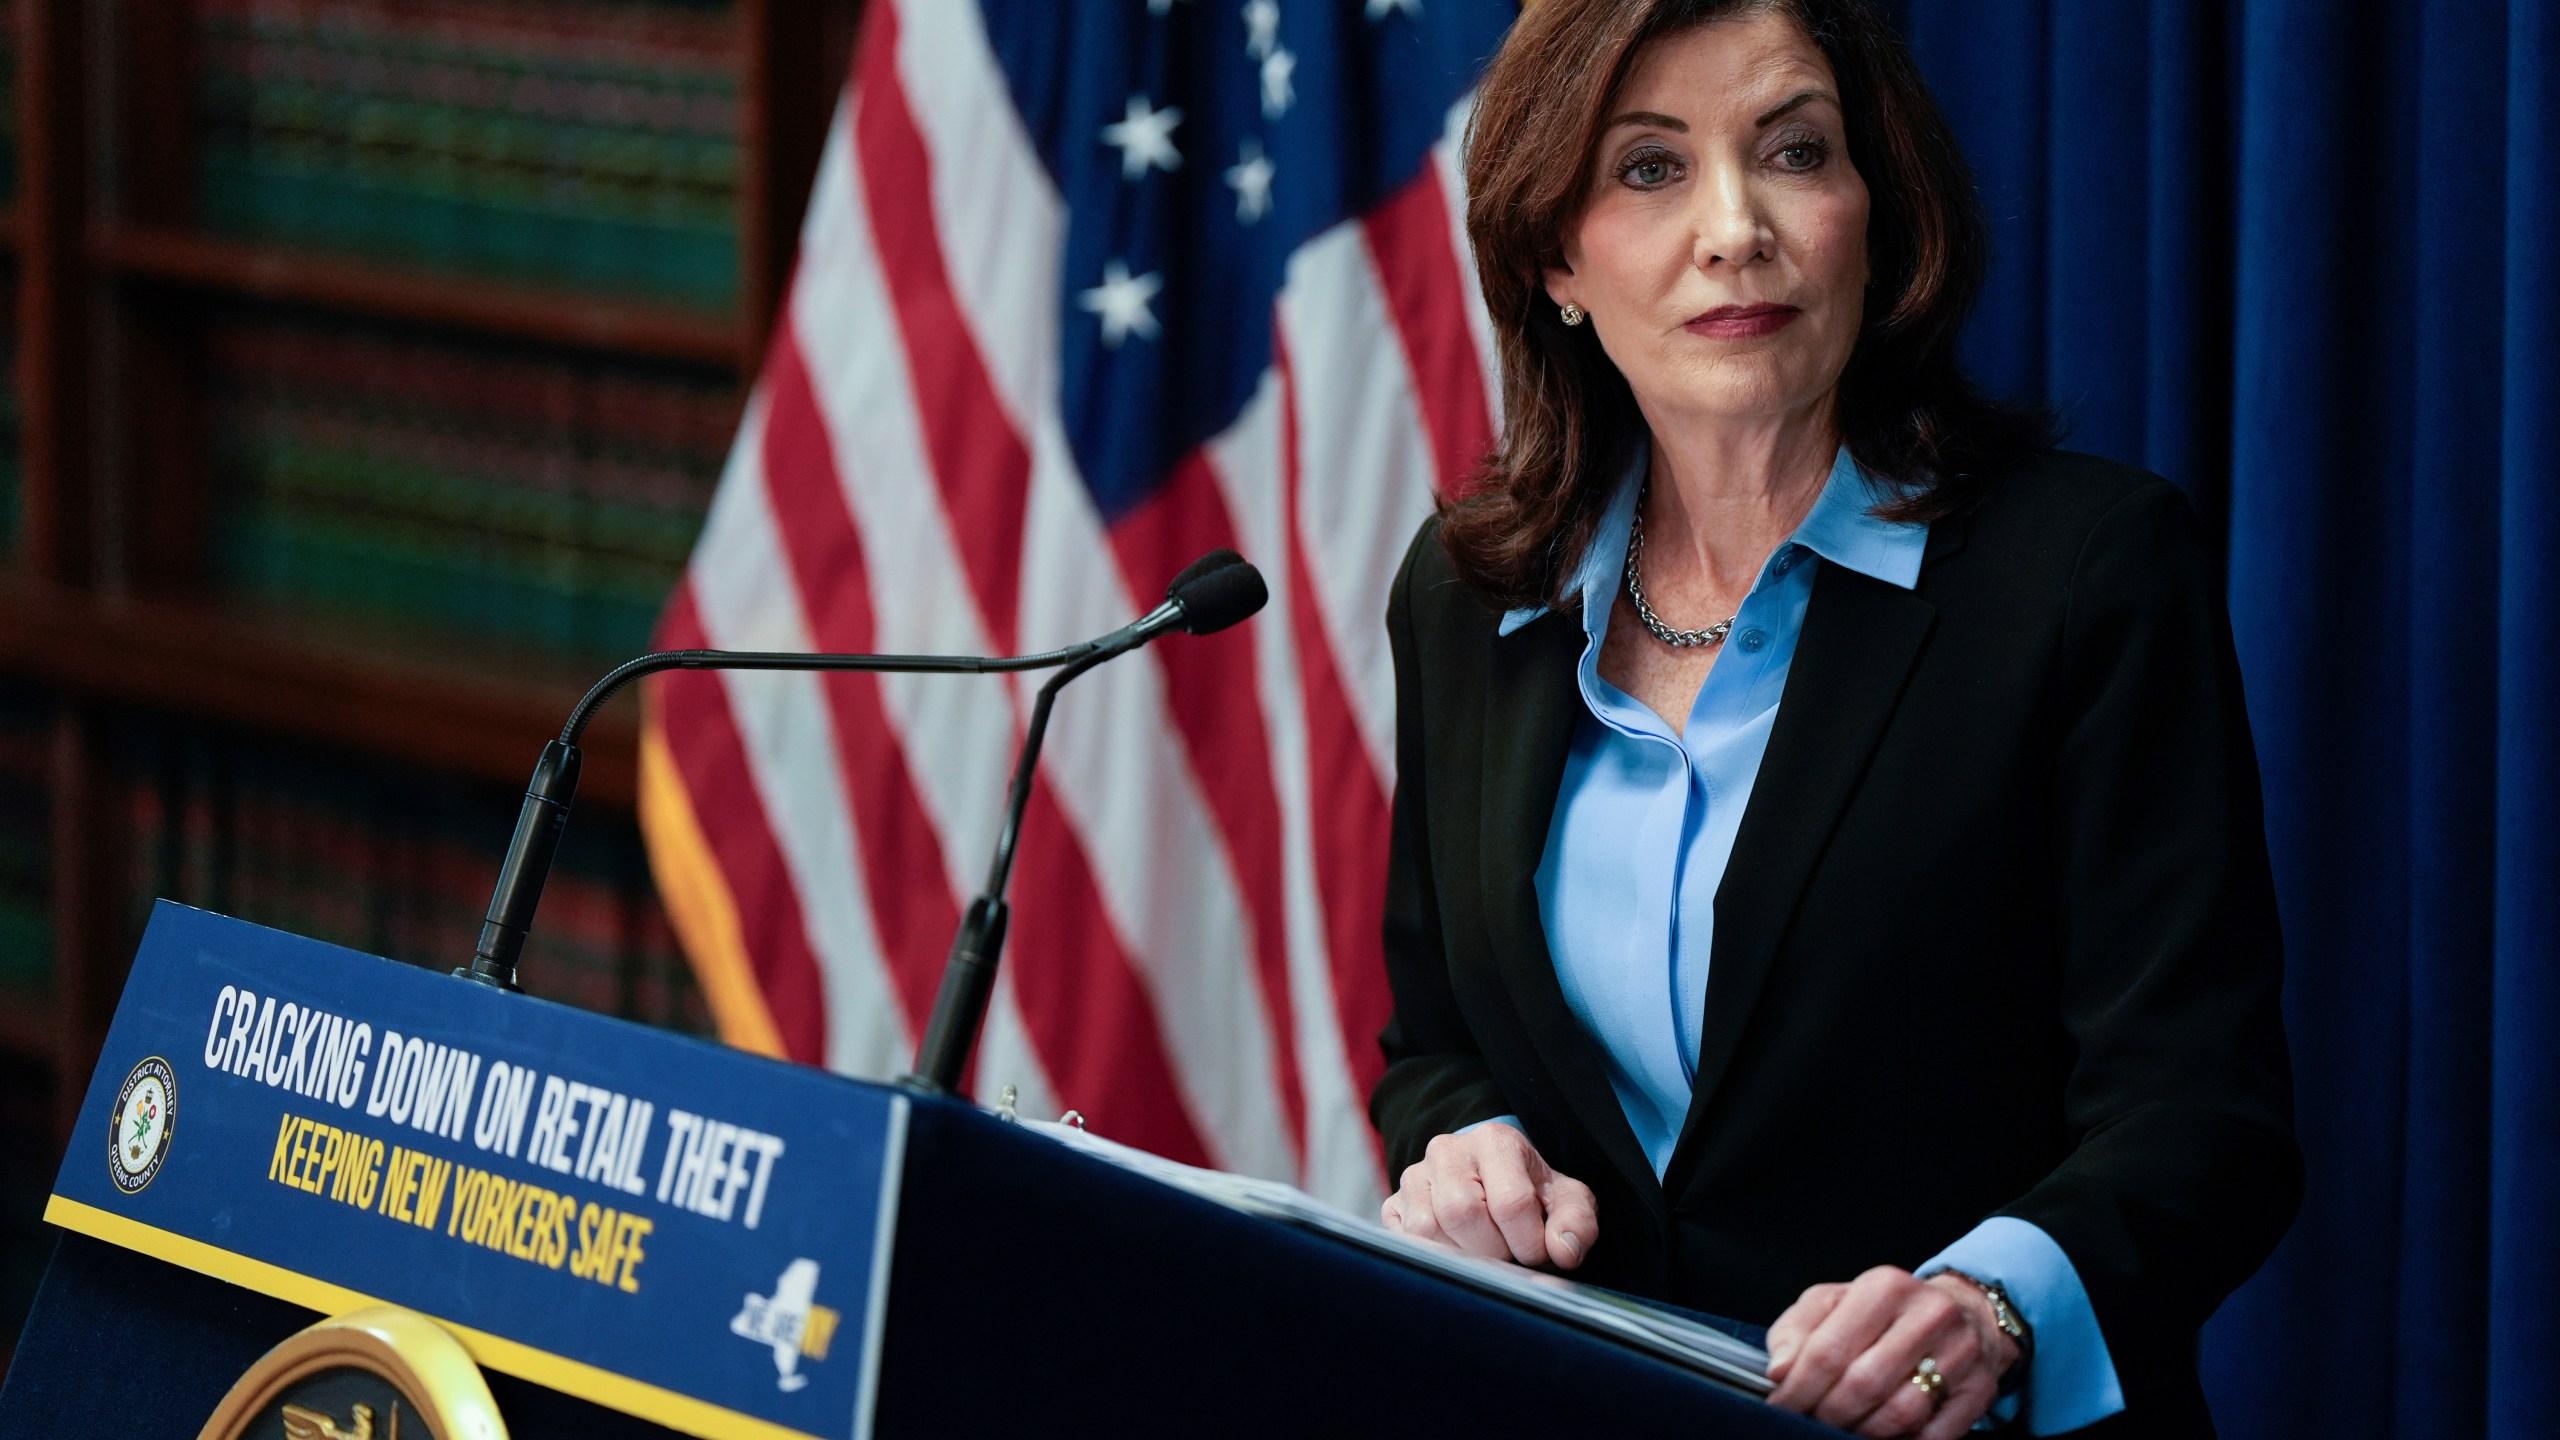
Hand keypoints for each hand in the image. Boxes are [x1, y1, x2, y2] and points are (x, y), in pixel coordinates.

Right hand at [1379, 1123, 1597, 1270]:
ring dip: (1462, 1255)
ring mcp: (1414, 1176)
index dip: (1528, 1242)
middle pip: (1462, 1213)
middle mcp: (1447, 1150)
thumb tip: (1563, 1252)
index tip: (1537, 1251)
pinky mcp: (1393, 1203)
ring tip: (1483, 1251)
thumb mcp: (1565, 1200)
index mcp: (1494, 1141)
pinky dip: (1433, 1256)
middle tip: (1509, 1255)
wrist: (1492, 1179)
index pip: (1510, 1202)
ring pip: (1428, 1229)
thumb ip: (1576, 1222)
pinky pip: (1403, 1240)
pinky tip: (1456, 1250)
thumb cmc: (1532, 1192)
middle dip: (1493, 1250)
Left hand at [1765, 1268, 2017, 1438]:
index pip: (1829, 1349)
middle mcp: (1928, 1315)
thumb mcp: (1835, 1302)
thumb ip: (1797, 1331)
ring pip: (1900, 1413)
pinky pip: (1935, 1435)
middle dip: (1828, 1413)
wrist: (1967, 1311)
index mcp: (1884, 1288)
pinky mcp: (1980, 1389)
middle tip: (1809, 1422)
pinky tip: (1882, 1439)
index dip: (1798, 1388)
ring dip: (1862, 1432)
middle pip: (1864, 1384)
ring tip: (1841, 1430)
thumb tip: (1779, 1371)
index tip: (1781, 1406)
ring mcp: (1961, 1353)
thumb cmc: (1887, 1312)